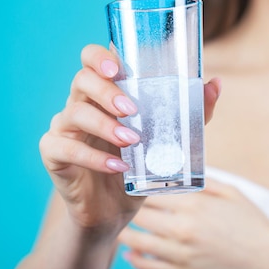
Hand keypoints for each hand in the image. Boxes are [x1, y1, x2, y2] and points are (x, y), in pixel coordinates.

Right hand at [39, 44, 221, 236]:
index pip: (92, 60)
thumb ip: (189, 115)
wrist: (112, 211)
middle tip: (132, 110)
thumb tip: (215, 84)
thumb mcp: (166, 141)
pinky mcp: (53, 153)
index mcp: (102, 93)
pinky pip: (64, 147)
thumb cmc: (137, 168)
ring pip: (73, 113)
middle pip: (81, 80)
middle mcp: (79, 104)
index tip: (119, 67)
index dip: (100, 56)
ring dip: (104, 125)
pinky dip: (92, 157)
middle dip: (107, 91)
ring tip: (131, 141)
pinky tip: (117, 166)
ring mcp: (62, 128)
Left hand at [118, 179, 268, 268]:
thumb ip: (202, 180)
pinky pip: (149, 267)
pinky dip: (136, 260)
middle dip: (129, 210)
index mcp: (194, 205)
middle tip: (121, 205)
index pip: (151, 193)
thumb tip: (179, 169)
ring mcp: (182, 254)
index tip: (130, 185)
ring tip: (121, 229)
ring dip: (126, 234)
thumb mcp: (231, 193)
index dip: (138, 188)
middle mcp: (184, 229)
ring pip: (138, 243)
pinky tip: (132, 253)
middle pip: (140, 216)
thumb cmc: (253, 225)